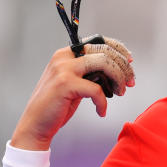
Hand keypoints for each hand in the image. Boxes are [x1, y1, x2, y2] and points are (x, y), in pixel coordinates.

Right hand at [11, 38, 134, 150]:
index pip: (98, 42)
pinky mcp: (65, 84)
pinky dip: (103, 102)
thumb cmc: (57, 105)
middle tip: (130, 82)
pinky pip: (96, 89)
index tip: (129, 62)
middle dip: (123, 67)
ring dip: (118, 79)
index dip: (118, 49)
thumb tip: (117, 69)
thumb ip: (90, 72)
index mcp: (66, 53)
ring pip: (104, 64)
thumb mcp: (75, 82)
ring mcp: (64, 69)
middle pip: (104, 51)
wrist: (36, 124)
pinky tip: (101, 111)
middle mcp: (64, 57)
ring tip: (120, 93)